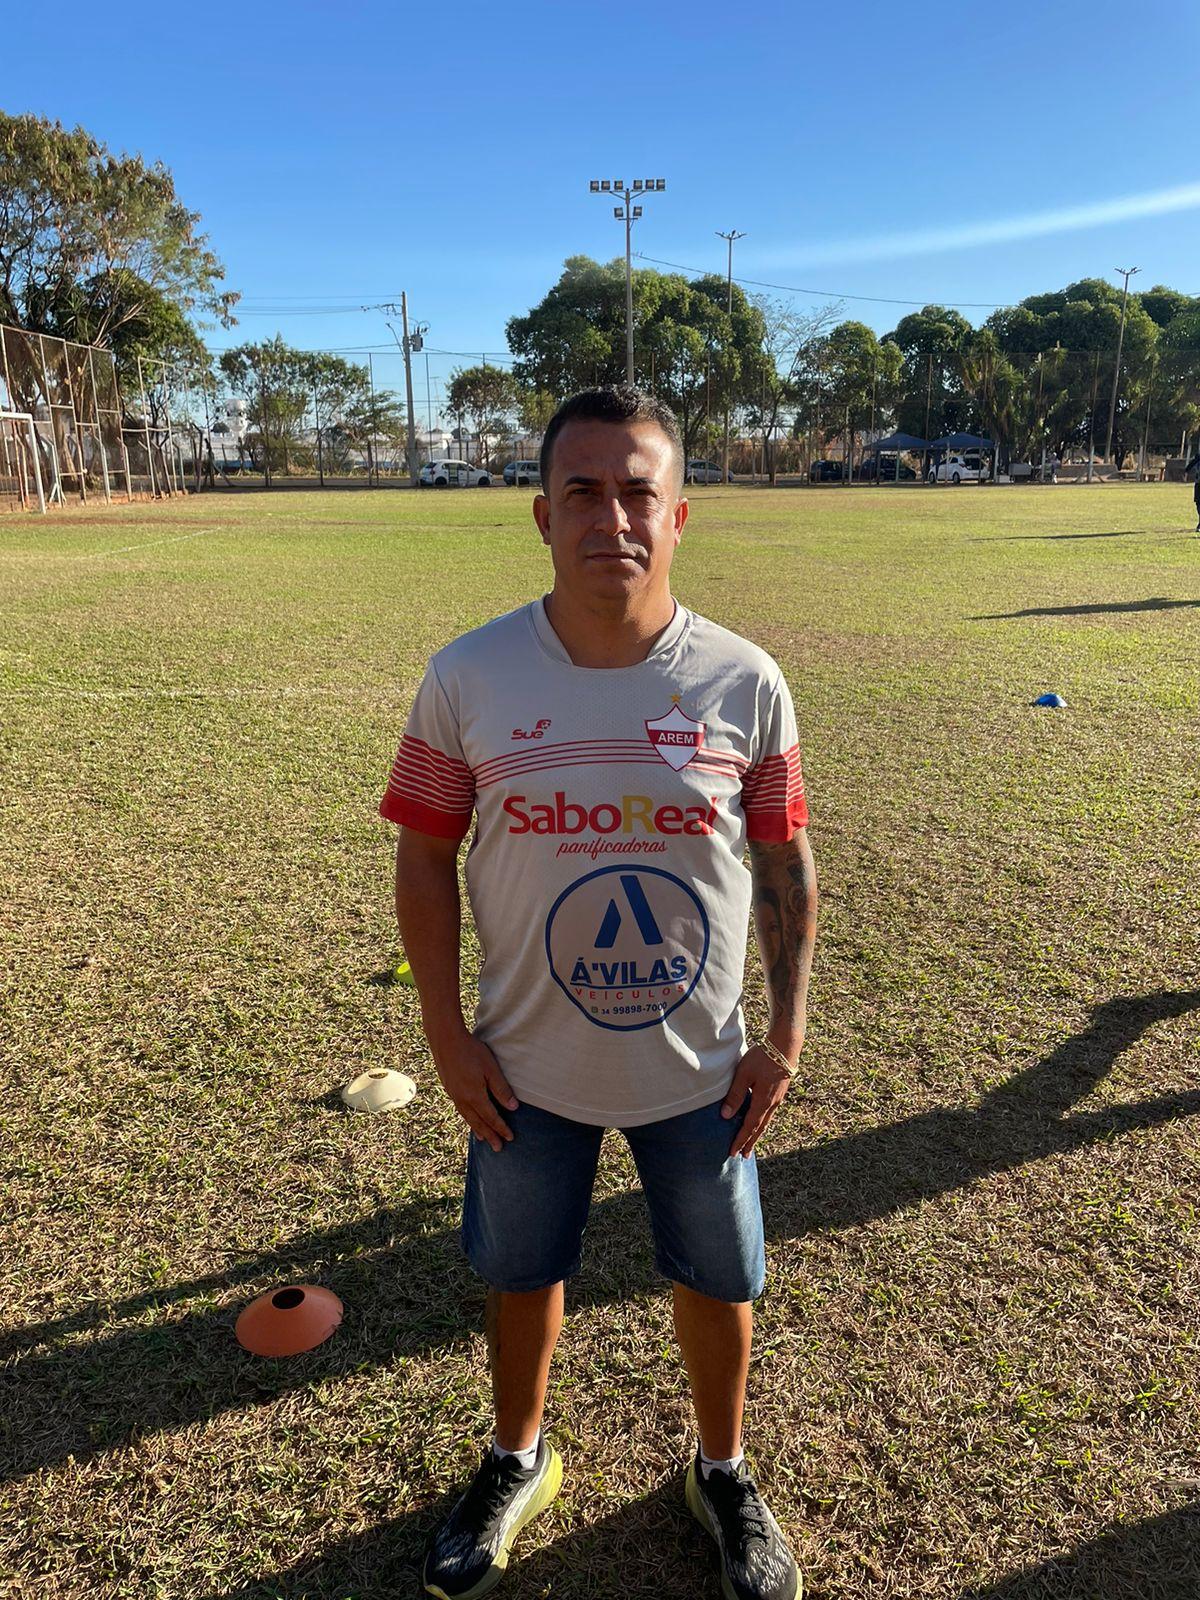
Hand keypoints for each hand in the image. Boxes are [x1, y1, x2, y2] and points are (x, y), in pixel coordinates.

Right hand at [431, 1032, 518, 1152]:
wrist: (445, 1040)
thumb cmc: (471, 1051)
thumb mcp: (491, 1068)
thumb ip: (501, 1089)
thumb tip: (513, 1108)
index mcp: (474, 1096)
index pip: (491, 1117)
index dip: (501, 1128)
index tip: (510, 1138)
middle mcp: (463, 1099)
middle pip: (478, 1123)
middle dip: (490, 1135)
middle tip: (498, 1148)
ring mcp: (454, 1095)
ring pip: (468, 1118)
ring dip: (477, 1129)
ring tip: (483, 1139)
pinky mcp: (449, 1089)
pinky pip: (461, 1111)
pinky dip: (468, 1119)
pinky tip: (469, 1118)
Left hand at [720, 1044, 795, 1157]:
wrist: (786, 1045)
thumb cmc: (763, 1057)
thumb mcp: (744, 1074)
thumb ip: (735, 1095)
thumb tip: (726, 1116)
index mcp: (762, 1102)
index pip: (749, 1127)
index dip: (740, 1140)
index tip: (733, 1153)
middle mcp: (772, 1104)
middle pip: (760, 1128)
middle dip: (750, 1142)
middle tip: (744, 1156)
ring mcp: (777, 1098)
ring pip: (766, 1121)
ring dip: (757, 1134)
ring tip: (751, 1143)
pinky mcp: (780, 1091)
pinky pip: (769, 1112)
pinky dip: (762, 1122)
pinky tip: (760, 1120)